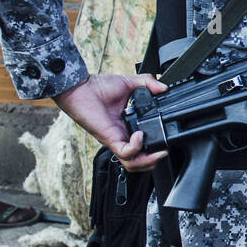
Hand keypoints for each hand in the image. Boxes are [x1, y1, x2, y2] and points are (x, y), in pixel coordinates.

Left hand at [53, 73, 167, 171]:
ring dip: (148, 161)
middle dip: (154, 160)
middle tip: (163, 150)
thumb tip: (163, 87)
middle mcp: (122, 135)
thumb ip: (148, 83)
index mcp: (128, 125)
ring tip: (158, 151)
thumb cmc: (98, 87)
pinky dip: (136, 147)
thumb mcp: (130, 83)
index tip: (166, 135)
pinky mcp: (110, 139)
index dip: (155, 144)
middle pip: (139, 160)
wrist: (81, 88)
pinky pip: (126, 152)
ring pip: (132, 163)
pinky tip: (140, 135)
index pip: (144, 144)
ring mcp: (116, 139)